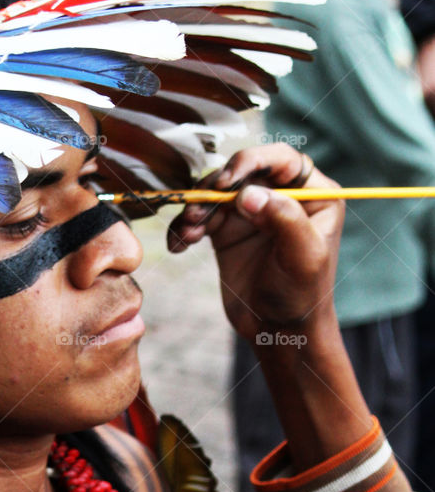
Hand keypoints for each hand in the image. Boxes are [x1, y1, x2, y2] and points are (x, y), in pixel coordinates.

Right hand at [166, 144, 343, 346]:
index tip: (227, 182)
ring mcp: (251, 213)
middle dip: (215, 188)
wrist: (279, 331)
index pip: (282, 160)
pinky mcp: (227, 231)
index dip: (252, 161)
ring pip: (216, 193)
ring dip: (196, 208)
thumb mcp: (303, 258)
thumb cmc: (302, 295)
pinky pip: (201, 217)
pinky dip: (186, 227)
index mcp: (312, 195)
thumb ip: (284, 220)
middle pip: (242, 172)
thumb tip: (250, 193)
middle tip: (199, 210)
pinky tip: (179, 245)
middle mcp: (281, 197)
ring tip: (188, 233)